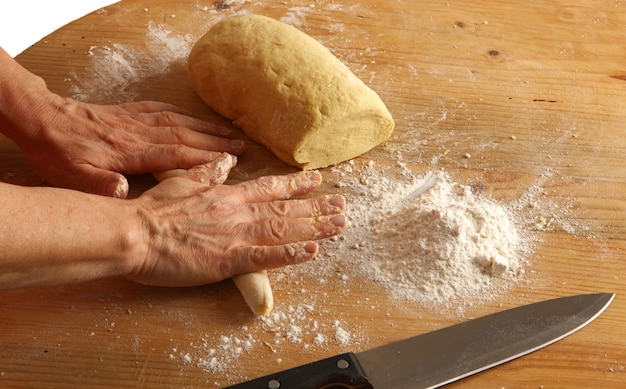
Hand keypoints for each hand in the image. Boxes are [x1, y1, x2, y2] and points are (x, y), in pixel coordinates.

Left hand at [19, 96, 244, 197]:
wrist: (41, 119)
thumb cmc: (59, 153)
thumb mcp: (73, 176)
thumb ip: (100, 186)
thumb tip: (124, 194)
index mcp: (131, 151)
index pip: (176, 154)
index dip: (205, 158)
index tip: (230, 161)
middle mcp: (139, 133)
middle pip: (186, 135)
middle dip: (216, 141)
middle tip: (242, 146)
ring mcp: (135, 120)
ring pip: (179, 121)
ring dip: (206, 127)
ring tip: (229, 131)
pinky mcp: (128, 112)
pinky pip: (162, 109)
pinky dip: (183, 113)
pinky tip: (193, 117)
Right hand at [127, 157, 345, 286]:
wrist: (135, 232)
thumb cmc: (153, 210)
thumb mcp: (182, 181)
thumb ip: (208, 172)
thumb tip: (227, 161)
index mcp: (227, 195)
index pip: (269, 187)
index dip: (295, 183)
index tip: (316, 178)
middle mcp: (239, 212)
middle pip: (285, 208)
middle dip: (316, 207)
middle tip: (342, 205)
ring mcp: (236, 235)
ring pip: (284, 229)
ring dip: (314, 226)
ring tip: (340, 224)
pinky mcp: (229, 259)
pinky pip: (266, 257)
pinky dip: (291, 254)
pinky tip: (313, 251)